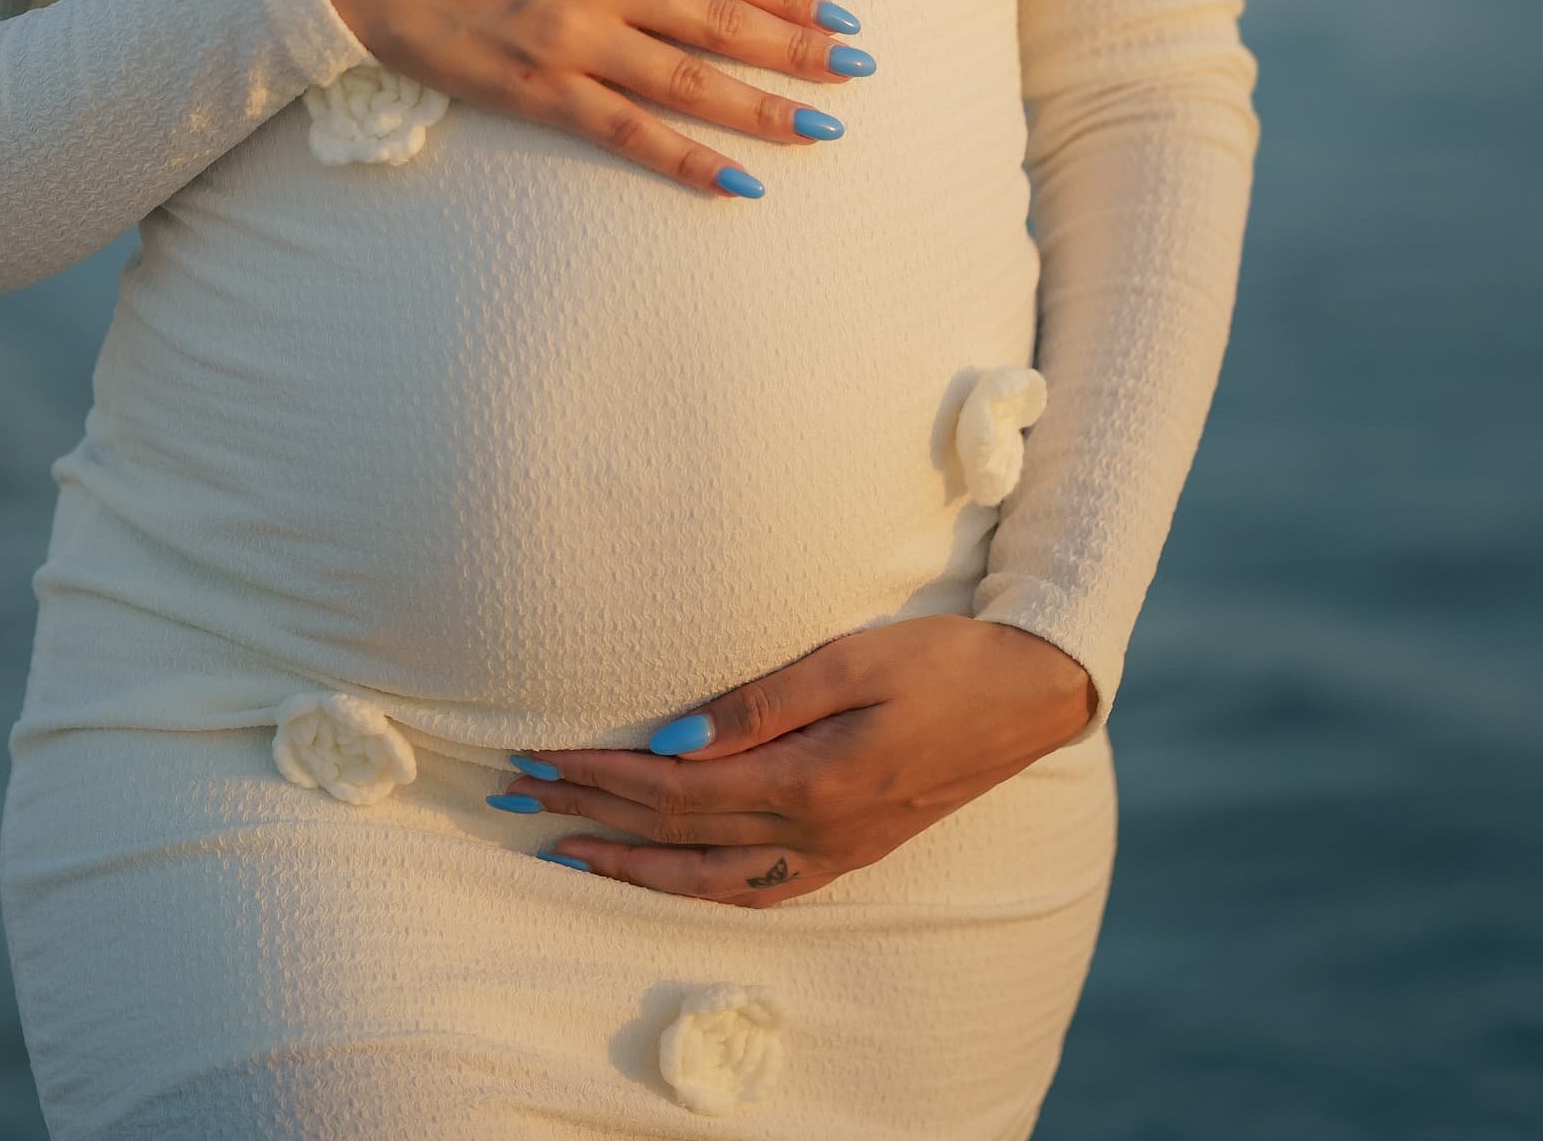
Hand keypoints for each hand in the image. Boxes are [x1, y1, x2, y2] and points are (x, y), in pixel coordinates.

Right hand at [300, 0, 869, 197]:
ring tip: (823, 130)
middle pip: (723, 19)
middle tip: (859, 73)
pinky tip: (739, 182)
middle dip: (800, 49)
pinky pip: (626, 132)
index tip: (840, 15)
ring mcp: (570, 37)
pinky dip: (686, 159)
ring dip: (764, 108)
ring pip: (689, 79)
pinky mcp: (536, 89)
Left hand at [502, 617, 1098, 903]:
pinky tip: (666, 874)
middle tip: (515, 791)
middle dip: (589, 813)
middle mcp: (814, 834)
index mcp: (808, 784)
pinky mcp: (852, 849)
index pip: (672, 792)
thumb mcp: (849, 659)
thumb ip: (756, 704)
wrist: (1030, 693)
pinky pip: (754, 887)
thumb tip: (667, 743)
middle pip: (675, 834)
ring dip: (630, 862)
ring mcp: (834, 851)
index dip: (597, 776)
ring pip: (708, 878)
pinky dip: (695, 884)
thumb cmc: (940, 658)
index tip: (536, 753)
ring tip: (565, 844)